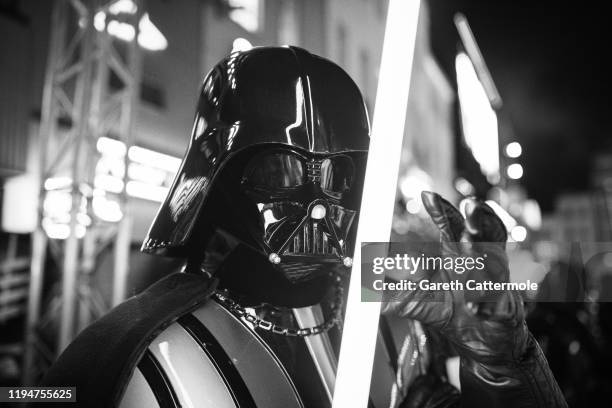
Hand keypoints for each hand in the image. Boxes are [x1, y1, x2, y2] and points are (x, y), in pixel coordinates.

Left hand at [384, 191, 566, 407]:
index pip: (449, 224)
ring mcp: (493, 281)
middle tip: (468, 206)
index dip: (440, 209)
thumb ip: (388, 294)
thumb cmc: (453, 311)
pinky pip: (496, 301)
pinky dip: (486, 303)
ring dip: (480, 254)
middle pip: (478, 232)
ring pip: (491, 261)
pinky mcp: (504, 305)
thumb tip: (360, 286)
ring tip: (470, 241)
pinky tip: (475, 305)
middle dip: (474, 219)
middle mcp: (477, 261)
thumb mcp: (414, 302)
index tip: (428, 195)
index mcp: (455, 253)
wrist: (483, 341)